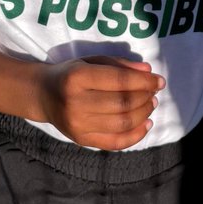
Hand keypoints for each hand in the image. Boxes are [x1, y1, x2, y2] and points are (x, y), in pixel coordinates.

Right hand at [37, 55, 164, 149]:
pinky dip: (136, 135)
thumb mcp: (91, 61)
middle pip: (123, 103)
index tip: (159, 80)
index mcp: (77, 77)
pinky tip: (146, 124)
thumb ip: (119, 64)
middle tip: (154, 92)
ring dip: (144, 113)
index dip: (144, 81)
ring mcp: (78, 125)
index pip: (119, 80)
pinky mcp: (82, 140)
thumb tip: (148, 70)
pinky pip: (115, 142)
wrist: (43, 95)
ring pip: (122, 122)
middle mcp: (76, 102)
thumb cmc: (71, 73)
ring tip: (151, 104)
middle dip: (146, 97)